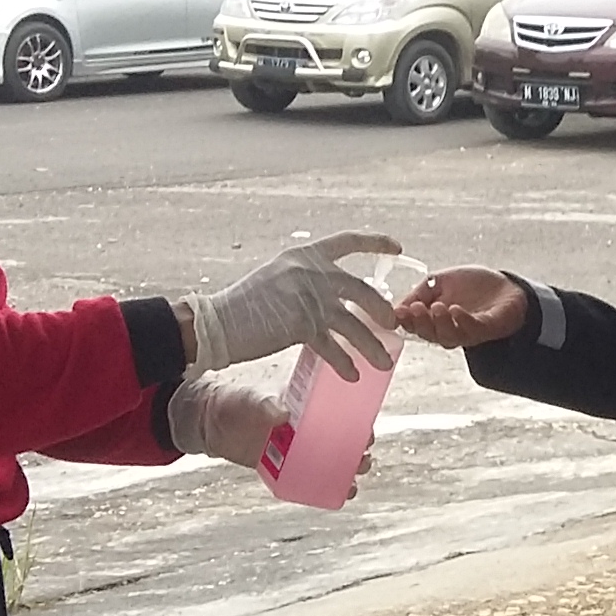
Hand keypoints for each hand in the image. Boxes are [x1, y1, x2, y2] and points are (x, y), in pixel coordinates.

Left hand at [165, 370, 368, 497]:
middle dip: (357, 452)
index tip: (368, 435)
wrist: (208, 422)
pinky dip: (320, 487)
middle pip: (340, 441)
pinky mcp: (280, 466)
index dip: (359, 425)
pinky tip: (334, 494)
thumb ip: (266, 405)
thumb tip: (283, 415)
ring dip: (344, 471)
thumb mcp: (253, 398)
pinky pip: (305, 478)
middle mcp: (305, 428)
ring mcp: (293, 448)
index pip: (341, 415)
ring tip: (353, 480)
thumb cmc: (235, 401)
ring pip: (327, 461)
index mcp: (305, 406)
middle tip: (364, 461)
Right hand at [187, 232, 401, 373]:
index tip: (397, 247)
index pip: (347, 241)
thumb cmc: (245, 304)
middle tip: (393, 325)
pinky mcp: (301, 324)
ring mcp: (308, 297)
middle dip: (382, 309)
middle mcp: (310, 271)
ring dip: (371, 346)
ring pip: (352, 323)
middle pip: (361, 289)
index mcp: (305, 255)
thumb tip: (336, 298)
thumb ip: (307, 281)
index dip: (375, 243)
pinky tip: (353, 375)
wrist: (218, 322)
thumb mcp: (279, 277)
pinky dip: (344, 362)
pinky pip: (332, 346)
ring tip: (385, 363)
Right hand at [396, 266, 527, 349]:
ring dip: (440, 323)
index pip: (414, 326)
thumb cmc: (470, 286)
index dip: (405, 320)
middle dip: (420, 323)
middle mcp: (448, 330)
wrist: (505, 286)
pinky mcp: (487, 328)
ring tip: (437, 307)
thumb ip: (417, 294)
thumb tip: (395, 309)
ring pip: (449, 336)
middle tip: (415, 309)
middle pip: (430, 335)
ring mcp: (468, 332)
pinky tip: (456, 310)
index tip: (398, 311)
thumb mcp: (437, 283)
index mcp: (433, 320)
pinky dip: (463, 321)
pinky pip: (473, 330)